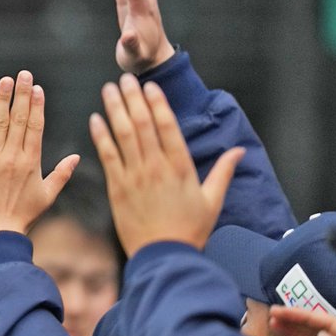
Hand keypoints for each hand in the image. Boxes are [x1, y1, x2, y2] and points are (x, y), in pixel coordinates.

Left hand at [0, 71, 79, 238]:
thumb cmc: (22, 215)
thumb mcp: (47, 195)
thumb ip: (62, 174)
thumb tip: (77, 157)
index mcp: (32, 161)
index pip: (36, 126)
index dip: (37, 105)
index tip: (38, 88)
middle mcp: (14, 155)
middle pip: (19, 118)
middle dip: (22, 94)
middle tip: (24, 74)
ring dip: (2, 99)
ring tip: (5, 81)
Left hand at [89, 74, 242, 256]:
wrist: (164, 256)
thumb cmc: (190, 230)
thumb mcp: (213, 201)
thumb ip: (223, 172)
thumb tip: (239, 151)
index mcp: (182, 167)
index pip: (168, 127)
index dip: (158, 104)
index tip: (150, 86)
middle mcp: (157, 167)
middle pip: (143, 124)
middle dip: (133, 98)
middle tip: (124, 78)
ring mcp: (135, 176)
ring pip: (123, 135)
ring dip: (115, 109)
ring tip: (109, 90)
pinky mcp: (117, 188)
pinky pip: (107, 156)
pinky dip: (101, 135)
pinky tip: (95, 119)